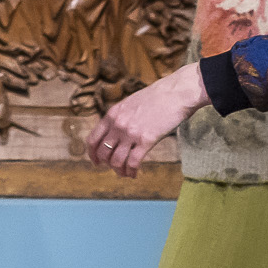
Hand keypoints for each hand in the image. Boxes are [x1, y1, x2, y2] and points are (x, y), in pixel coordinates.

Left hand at [85, 62, 206, 174]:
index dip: (92, 154)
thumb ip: (119, 118)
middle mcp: (117, 125)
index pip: (92, 139)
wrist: (176, 93)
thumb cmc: (157, 97)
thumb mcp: (129, 104)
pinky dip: (131, 171)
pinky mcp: (146, 140)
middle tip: (114, 168)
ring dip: (119, 171)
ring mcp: (130, 133)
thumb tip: (114, 134)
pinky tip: (135, 174)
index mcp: (112, 115)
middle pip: (103, 152)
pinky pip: (132, 162)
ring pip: (116, 160)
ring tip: (125, 174)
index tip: (96, 162)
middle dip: (107, 164)